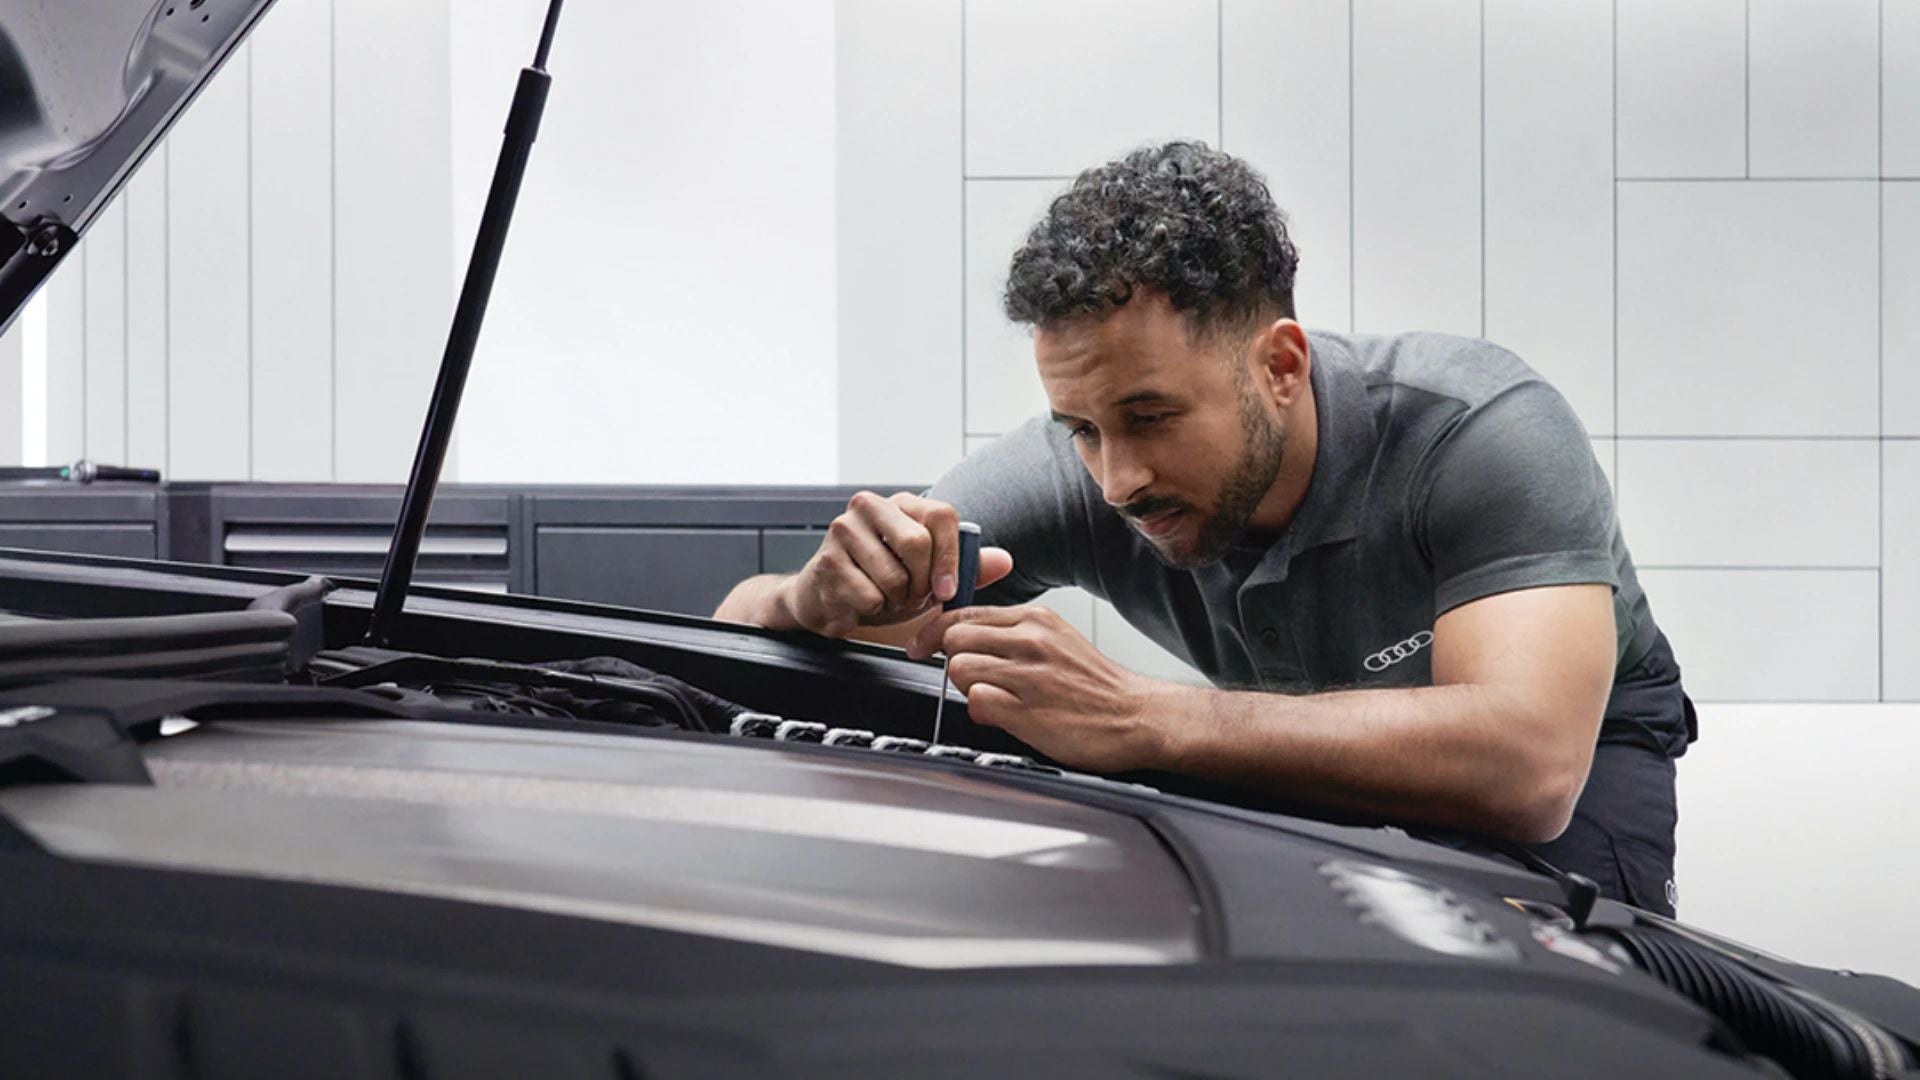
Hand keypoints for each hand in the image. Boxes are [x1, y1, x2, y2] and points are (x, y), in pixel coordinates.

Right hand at [782, 491, 1012, 637]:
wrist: (830, 597)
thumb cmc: (883, 580)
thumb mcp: (931, 574)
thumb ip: (967, 567)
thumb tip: (1004, 561)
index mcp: (902, 503)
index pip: (941, 516)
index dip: (951, 558)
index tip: (947, 590)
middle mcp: (870, 506)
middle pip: (917, 542)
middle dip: (921, 583)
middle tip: (913, 595)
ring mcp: (844, 530)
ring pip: (893, 576)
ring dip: (896, 600)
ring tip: (886, 597)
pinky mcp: (826, 560)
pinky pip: (869, 596)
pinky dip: (874, 610)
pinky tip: (863, 602)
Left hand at [909, 604, 1165, 772]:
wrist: (1137, 717)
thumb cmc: (1096, 686)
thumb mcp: (1057, 640)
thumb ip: (1013, 636)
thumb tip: (968, 643)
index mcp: (1036, 619)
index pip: (964, 612)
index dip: (934, 631)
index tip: (923, 645)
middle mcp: (1031, 640)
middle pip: (953, 638)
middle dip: (951, 660)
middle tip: (971, 679)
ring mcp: (1030, 676)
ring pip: (959, 669)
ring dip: (967, 688)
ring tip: (996, 699)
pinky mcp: (1029, 711)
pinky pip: (976, 702)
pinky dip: (981, 711)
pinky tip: (1005, 716)